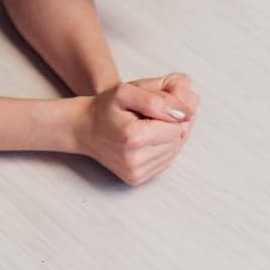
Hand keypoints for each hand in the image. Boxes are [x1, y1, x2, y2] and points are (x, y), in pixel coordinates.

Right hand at [78, 74, 196, 185]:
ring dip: (167, 136)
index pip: (178, 124)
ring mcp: (137, 172)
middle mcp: (136, 160)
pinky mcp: (138, 178)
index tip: (154, 103)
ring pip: (175, 150)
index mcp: (134, 137)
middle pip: (179, 138)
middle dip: (170, 123)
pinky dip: (162, 147)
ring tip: (145, 125)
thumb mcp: (126, 90)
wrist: (83, 128)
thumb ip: (158, 98)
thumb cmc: (104, 108)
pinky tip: (146, 138)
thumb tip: (185, 114)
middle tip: (148, 114)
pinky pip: (166, 161)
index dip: (171, 110)